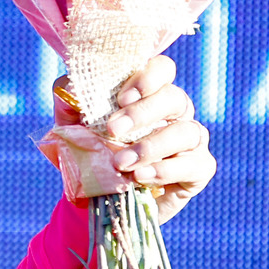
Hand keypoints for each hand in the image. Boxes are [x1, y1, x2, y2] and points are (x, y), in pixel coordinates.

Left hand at [49, 55, 215, 223]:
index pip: (162, 69)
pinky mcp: (199, 169)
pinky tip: (141, 177)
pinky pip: (195, 164)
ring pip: (187, 131)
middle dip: (143, 113)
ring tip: (121, 163)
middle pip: (174, 98)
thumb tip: (72, 90)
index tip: (121, 98)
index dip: (148, 77)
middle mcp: (175, 112)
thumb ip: (69, 103)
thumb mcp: (71, 127)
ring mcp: (191, 140)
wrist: (101, 199)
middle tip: (113, 130)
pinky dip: (166, 170)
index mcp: (149, 94)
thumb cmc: (92, 153)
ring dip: (151, 147)